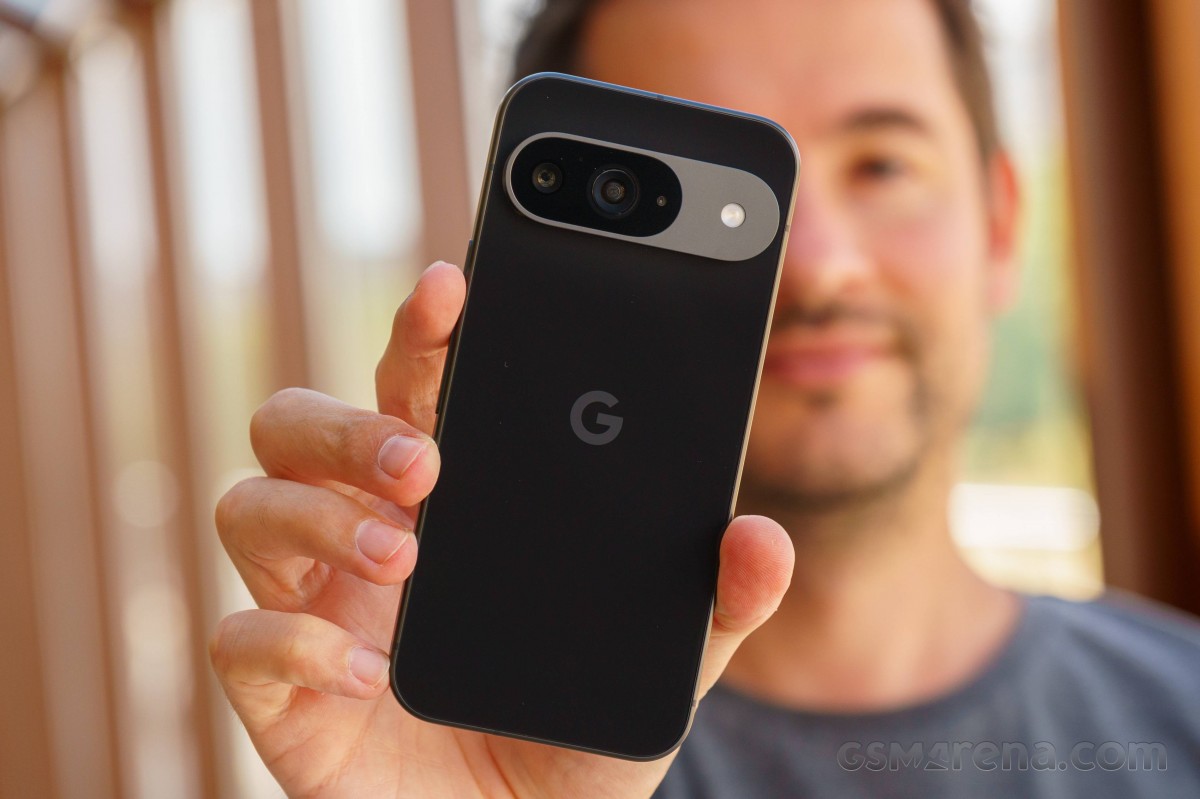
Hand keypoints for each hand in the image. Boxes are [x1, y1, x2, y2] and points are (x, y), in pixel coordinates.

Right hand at [210, 261, 794, 797]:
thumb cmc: (577, 743)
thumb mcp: (663, 668)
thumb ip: (715, 603)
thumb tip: (761, 537)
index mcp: (448, 504)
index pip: (414, 385)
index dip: (422, 328)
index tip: (455, 286)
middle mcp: (366, 537)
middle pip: (296, 422)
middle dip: (350, 426)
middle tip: (426, 467)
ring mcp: (315, 608)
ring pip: (246, 505)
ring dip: (318, 517)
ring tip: (406, 560)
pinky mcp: (281, 694)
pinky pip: (236, 640)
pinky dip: (297, 644)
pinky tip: (376, 680)